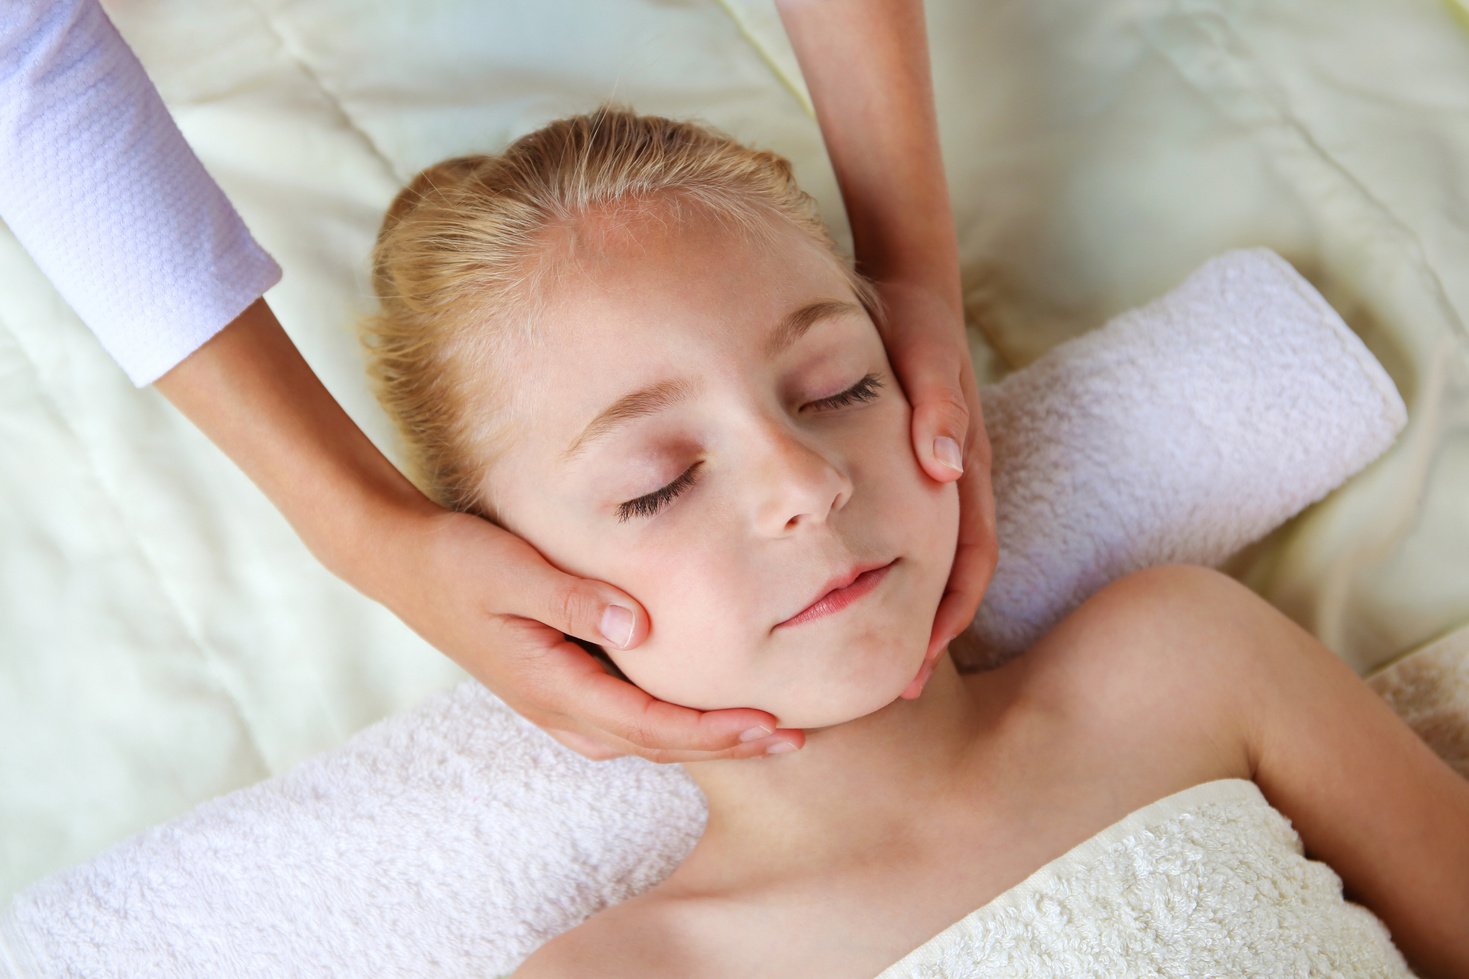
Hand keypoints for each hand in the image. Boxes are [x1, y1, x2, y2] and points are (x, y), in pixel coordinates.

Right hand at [156, 300, 801, 765]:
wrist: (399, 562)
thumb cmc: (454, 558)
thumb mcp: (509, 568)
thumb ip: (573, 596)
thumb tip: (639, 626)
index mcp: (552, 684)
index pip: (651, 723)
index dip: (715, 731)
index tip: (771, 726)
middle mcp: (556, 707)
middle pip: (656, 744)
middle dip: (725, 746)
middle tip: (794, 740)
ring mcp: (552, 702)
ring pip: (640, 739)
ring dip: (701, 741)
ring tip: (762, 734)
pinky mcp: (552, 685)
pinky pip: (623, 721)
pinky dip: (669, 725)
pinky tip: (696, 712)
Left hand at [872, 281, 998, 699]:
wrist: (910, 282)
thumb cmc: (916, 321)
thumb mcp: (927, 353)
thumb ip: (938, 404)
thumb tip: (942, 468)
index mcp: (964, 467)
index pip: (971, 560)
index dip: (949, 616)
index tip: (916, 664)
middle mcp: (955, 482)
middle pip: (954, 577)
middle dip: (929, 633)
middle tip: (894, 688)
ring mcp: (935, 479)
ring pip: (929, 562)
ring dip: (909, 611)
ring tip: (871, 659)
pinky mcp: (909, 469)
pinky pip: (906, 536)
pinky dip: (890, 573)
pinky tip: (848, 594)